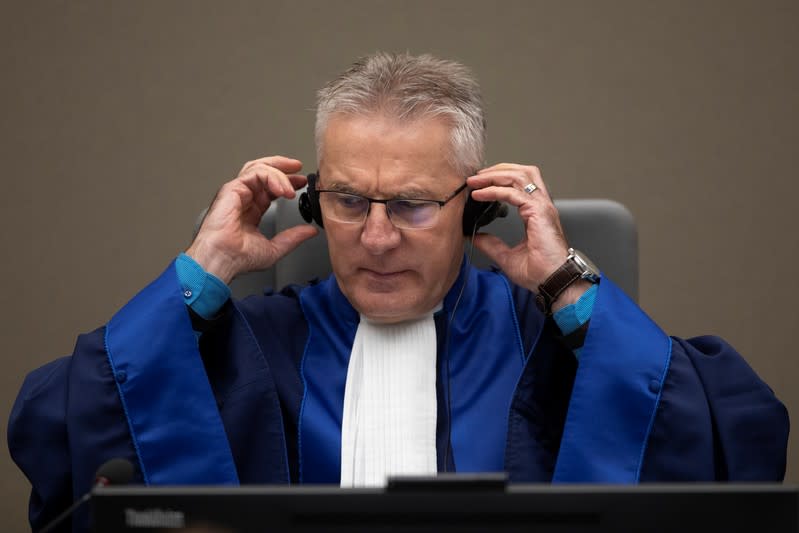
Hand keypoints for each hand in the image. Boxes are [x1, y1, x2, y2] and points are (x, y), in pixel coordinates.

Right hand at [186, 156, 317, 283]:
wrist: (222, 259)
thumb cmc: (238, 258)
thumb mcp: (275, 248)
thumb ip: (293, 237)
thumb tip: (310, 231)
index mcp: (251, 211)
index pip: (270, 188)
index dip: (287, 183)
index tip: (301, 183)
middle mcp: (243, 199)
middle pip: (263, 171)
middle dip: (283, 166)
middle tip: (299, 168)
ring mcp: (237, 192)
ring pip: (259, 168)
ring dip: (280, 172)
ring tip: (294, 182)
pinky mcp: (232, 188)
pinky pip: (255, 173)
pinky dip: (272, 177)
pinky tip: (283, 190)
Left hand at [467, 163, 589, 309]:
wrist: (553, 281)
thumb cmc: (540, 272)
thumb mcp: (507, 256)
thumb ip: (492, 244)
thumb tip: (475, 236)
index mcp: (537, 212)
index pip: (520, 184)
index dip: (499, 179)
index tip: (479, 184)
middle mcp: (541, 205)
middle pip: (521, 172)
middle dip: (496, 170)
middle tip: (475, 176)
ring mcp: (542, 206)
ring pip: (519, 176)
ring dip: (494, 175)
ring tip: (475, 180)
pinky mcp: (539, 212)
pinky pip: (513, 193)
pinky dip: (494, 190)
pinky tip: (480, 194)